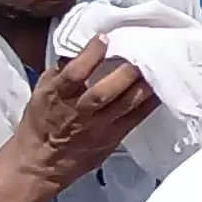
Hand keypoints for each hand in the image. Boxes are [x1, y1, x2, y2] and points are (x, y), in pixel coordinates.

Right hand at [6, 36, 157, 191]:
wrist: (40, 162)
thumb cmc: (41, 120)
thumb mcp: (43, 89)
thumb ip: (64, 67)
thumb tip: (84, 42)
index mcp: (57, 95)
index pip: (73, 73)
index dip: (90, 55)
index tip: (104, 39)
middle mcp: (78, 112)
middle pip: (103, 93)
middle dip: (124, 73)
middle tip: (140, 53)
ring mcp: (98, 128)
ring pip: (126, 105)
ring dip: (144, 85)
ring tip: (158, 66)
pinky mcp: (113, 139)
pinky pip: (137, 118)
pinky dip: (151, 102)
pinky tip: (161, 88)